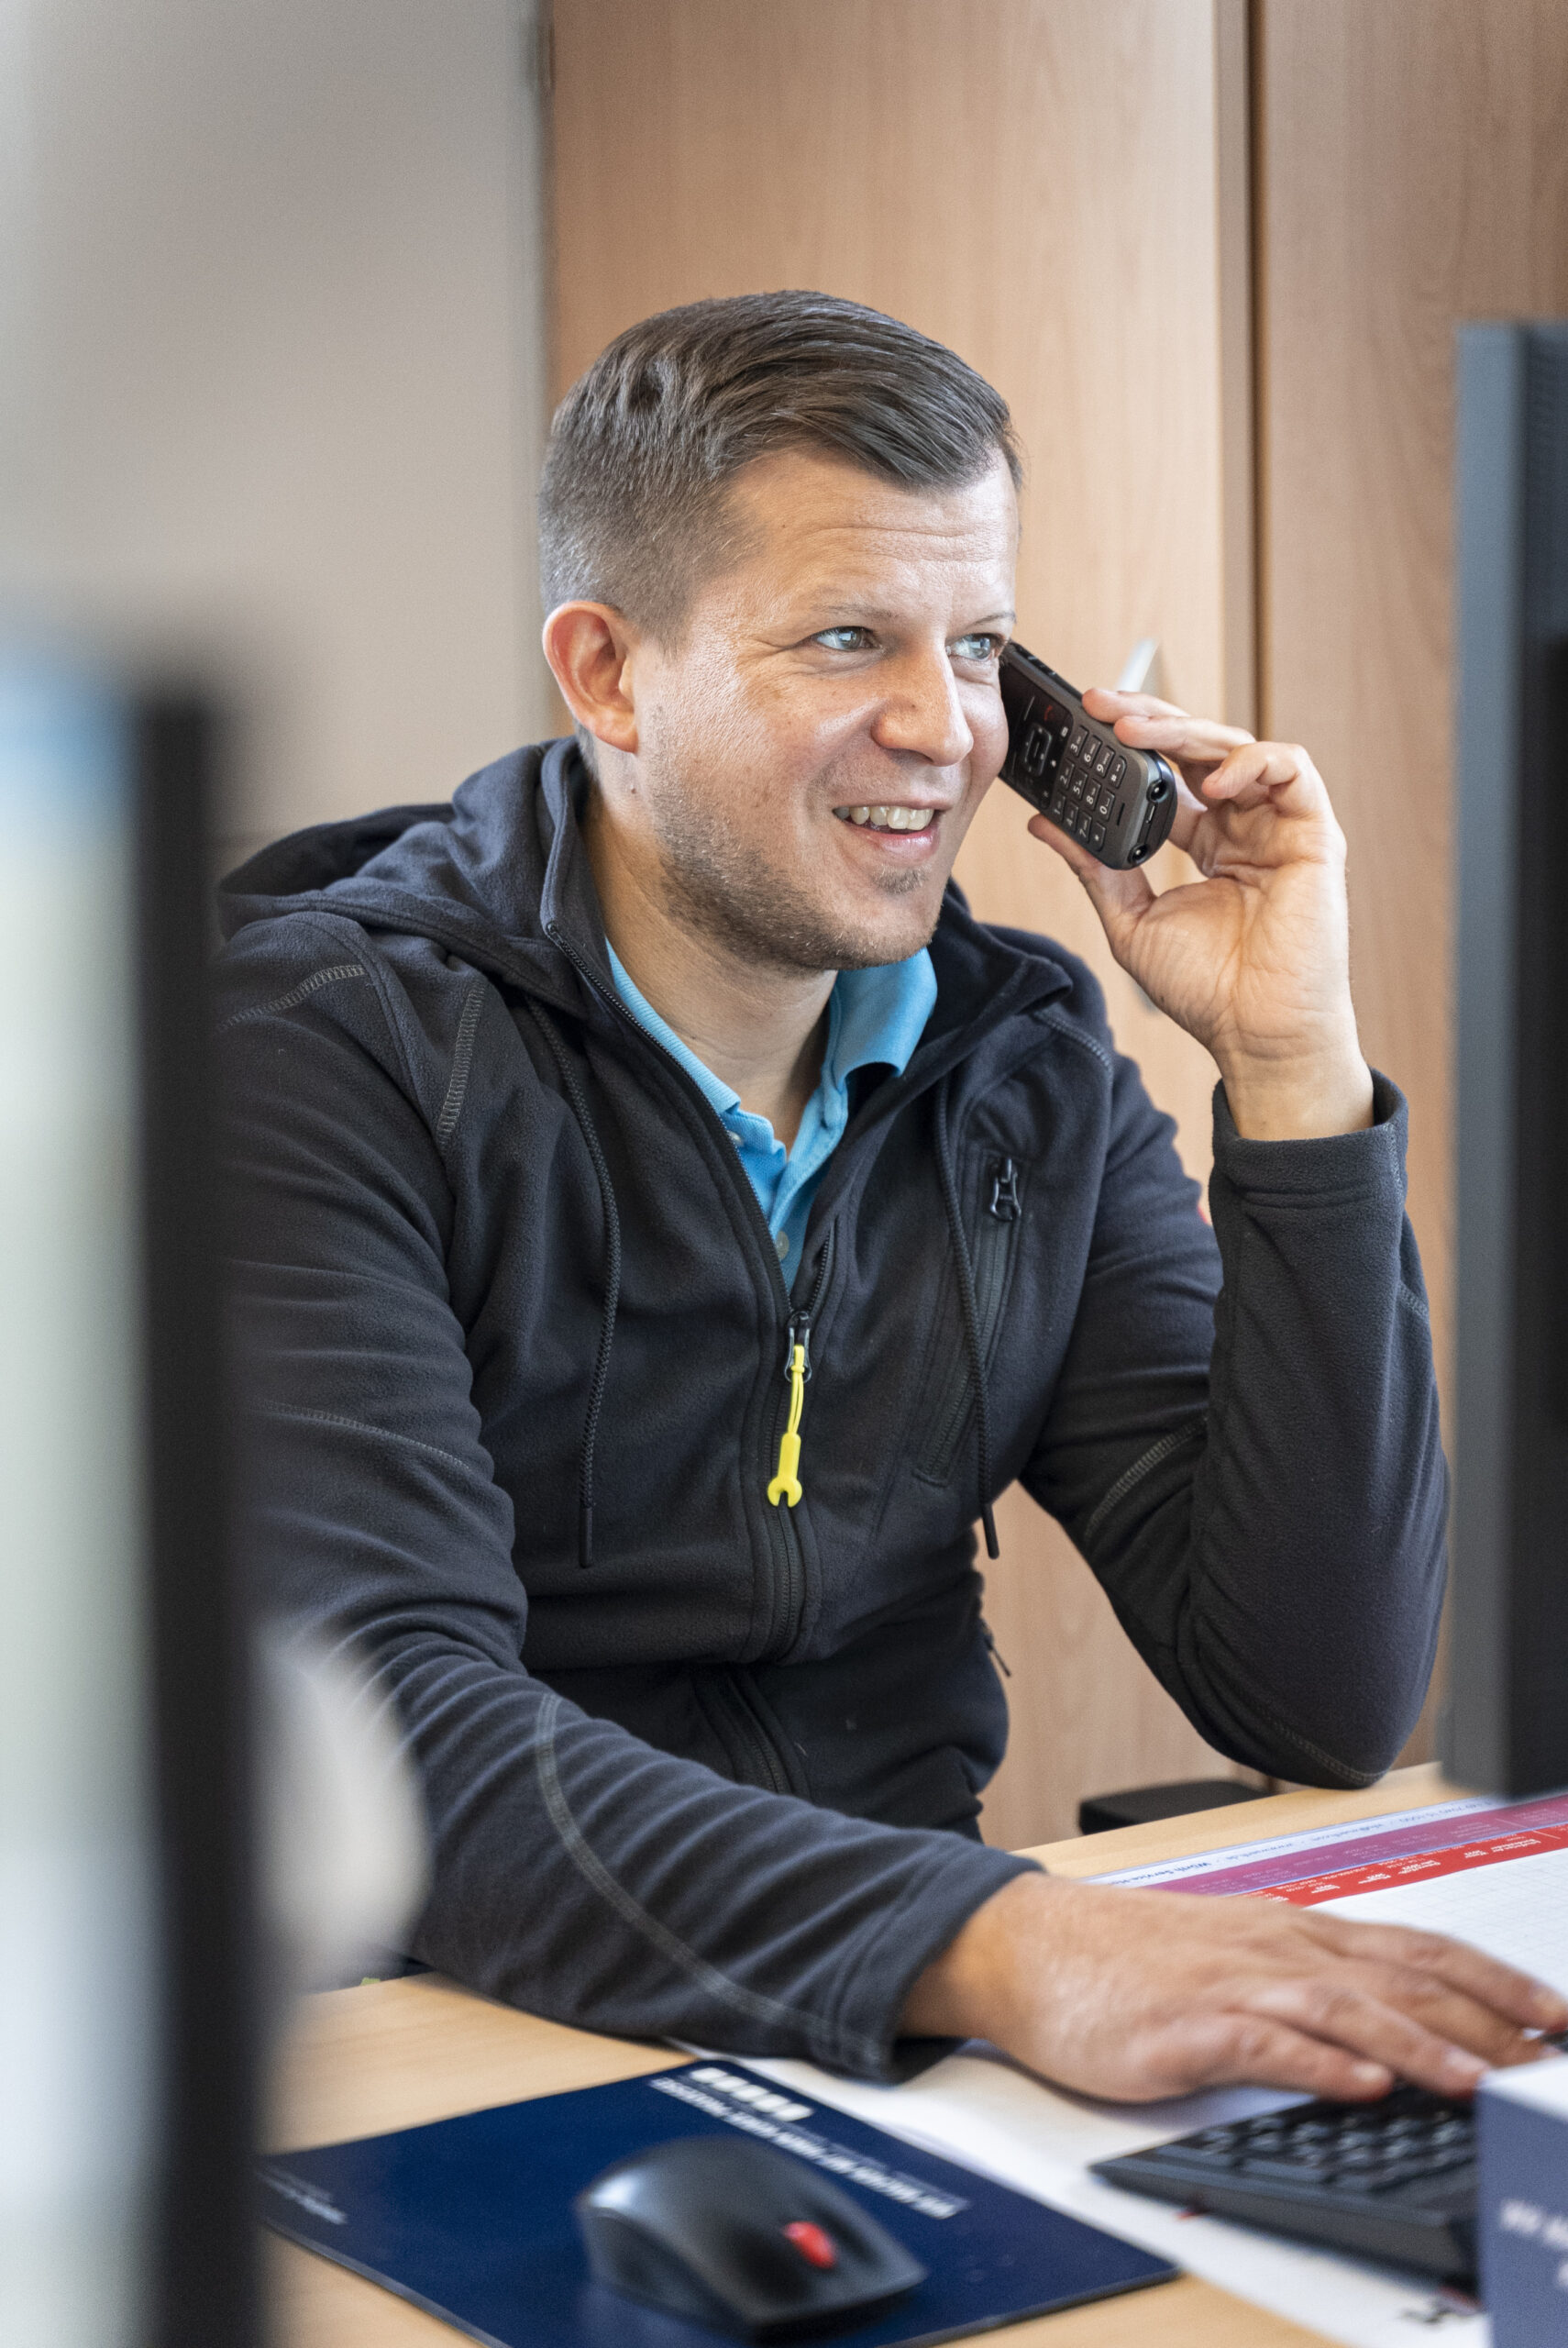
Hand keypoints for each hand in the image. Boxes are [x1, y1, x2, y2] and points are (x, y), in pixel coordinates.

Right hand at [901, 1872, 1567, 2103]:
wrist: (1028, 1947)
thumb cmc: (1129, 1959)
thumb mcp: (1235, 1957)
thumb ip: (1310, 1986)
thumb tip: (1389, 2032)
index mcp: (1293, 1931)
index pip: (1416, 1949)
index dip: (1493, 1980)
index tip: (1554, 2014)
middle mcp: (1275, 1947)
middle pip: (1399, 1978)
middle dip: (1485, 2018)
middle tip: (1548, 2054)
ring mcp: (1231, 1983)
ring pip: (1343, 2009)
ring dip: (1418, 2045)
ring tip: (1479, 2079)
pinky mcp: (1184, 2027)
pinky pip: (1262, 2044)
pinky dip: (1318, 2065)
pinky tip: (1359, 2084)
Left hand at [1027, 688, 1373, 1138]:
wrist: (1254, 1035)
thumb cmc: (1206, 990)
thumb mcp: (1130, 919)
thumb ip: (1093, 867)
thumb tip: (1044, 822)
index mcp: (1207, 843)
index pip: (1171, 774)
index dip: (1132, 745)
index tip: (1085, 724)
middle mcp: (1244, 827)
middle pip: (1200, 748)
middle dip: (1151, 719)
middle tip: (1102, 705)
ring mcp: (1279, 828)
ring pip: (1239, 747)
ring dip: (1188, 730)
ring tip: (1138, 733)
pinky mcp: (1314, 835)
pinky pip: (1292, 770)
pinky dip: (1254, 761)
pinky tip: (1214, 780)